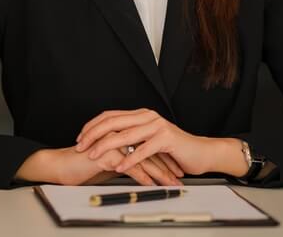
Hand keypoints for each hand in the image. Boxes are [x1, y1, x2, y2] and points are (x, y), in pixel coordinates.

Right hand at [15, 146, 182, 185]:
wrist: (62, 166)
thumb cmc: (82, 165)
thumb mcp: (108, 163)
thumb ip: (123, 161)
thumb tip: (141, 168)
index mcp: (119, 135)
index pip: (147, 145)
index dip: (162, 157)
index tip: (175, 168)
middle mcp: (118, 136)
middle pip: (148, 150)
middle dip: (165, 165)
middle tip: (178, 176)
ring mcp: (112, 144)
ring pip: (142, 158)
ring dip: (158, 172)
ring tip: (170, 183)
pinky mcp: (106, 155)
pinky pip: (128, 166)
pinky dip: (142, 176)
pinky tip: (152, 184)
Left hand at [75, 108, 247, 176]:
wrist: (202, 153)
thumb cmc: (175, 151)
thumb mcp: (149, 142)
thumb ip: (132, 140)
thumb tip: (107, 145)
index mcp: (141, 115)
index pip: (110, 116)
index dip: (92, 126)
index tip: (80, 138)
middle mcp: (147, 117)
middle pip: (113, 122)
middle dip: (94, 135)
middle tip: (80, 146)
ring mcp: (157, 126)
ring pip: (126, 135)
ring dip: (107, 147)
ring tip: (94, 156)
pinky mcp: (166, 139)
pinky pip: (143, 150)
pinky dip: (130, 159)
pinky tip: (120, 168)